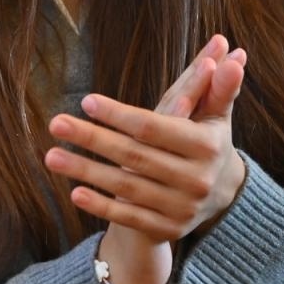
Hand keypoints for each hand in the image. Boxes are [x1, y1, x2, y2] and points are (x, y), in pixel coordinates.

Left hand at [44, 35, 248, 283]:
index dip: (120, 114)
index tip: (86, 101)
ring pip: (126, 187)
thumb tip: (233, 53)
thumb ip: (218, 86)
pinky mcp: (168, 229)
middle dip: (92, 138)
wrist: (215, 197)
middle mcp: (197, 180)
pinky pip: (129, 217)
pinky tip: (74, 192)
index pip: (154, 128)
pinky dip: (102, 205)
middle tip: (55, 122)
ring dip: (86, 171)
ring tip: (51, 155)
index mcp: (208, 147)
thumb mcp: (215, 115)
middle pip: (134, 156)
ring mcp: (182, 208)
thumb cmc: (205, 142)